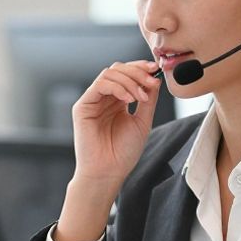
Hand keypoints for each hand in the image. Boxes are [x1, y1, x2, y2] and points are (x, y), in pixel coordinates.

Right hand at [69, 60, 161, 188]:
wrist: (108, 172)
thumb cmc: (123, 153)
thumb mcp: (143, 121)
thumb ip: (148, 99)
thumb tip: (155, 78)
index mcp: (118, 100)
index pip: (127, 74)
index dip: (141, 68)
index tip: (156, 71)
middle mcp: (105, 98)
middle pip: (118, 69)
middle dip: (137, 72)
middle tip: (151, 82)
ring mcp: (93, 100)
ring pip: (109, 73)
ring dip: (129, 81)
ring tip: (140, 97)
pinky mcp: (83, 106)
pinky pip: (99, 85)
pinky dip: (117, 87)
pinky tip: (128, 100)